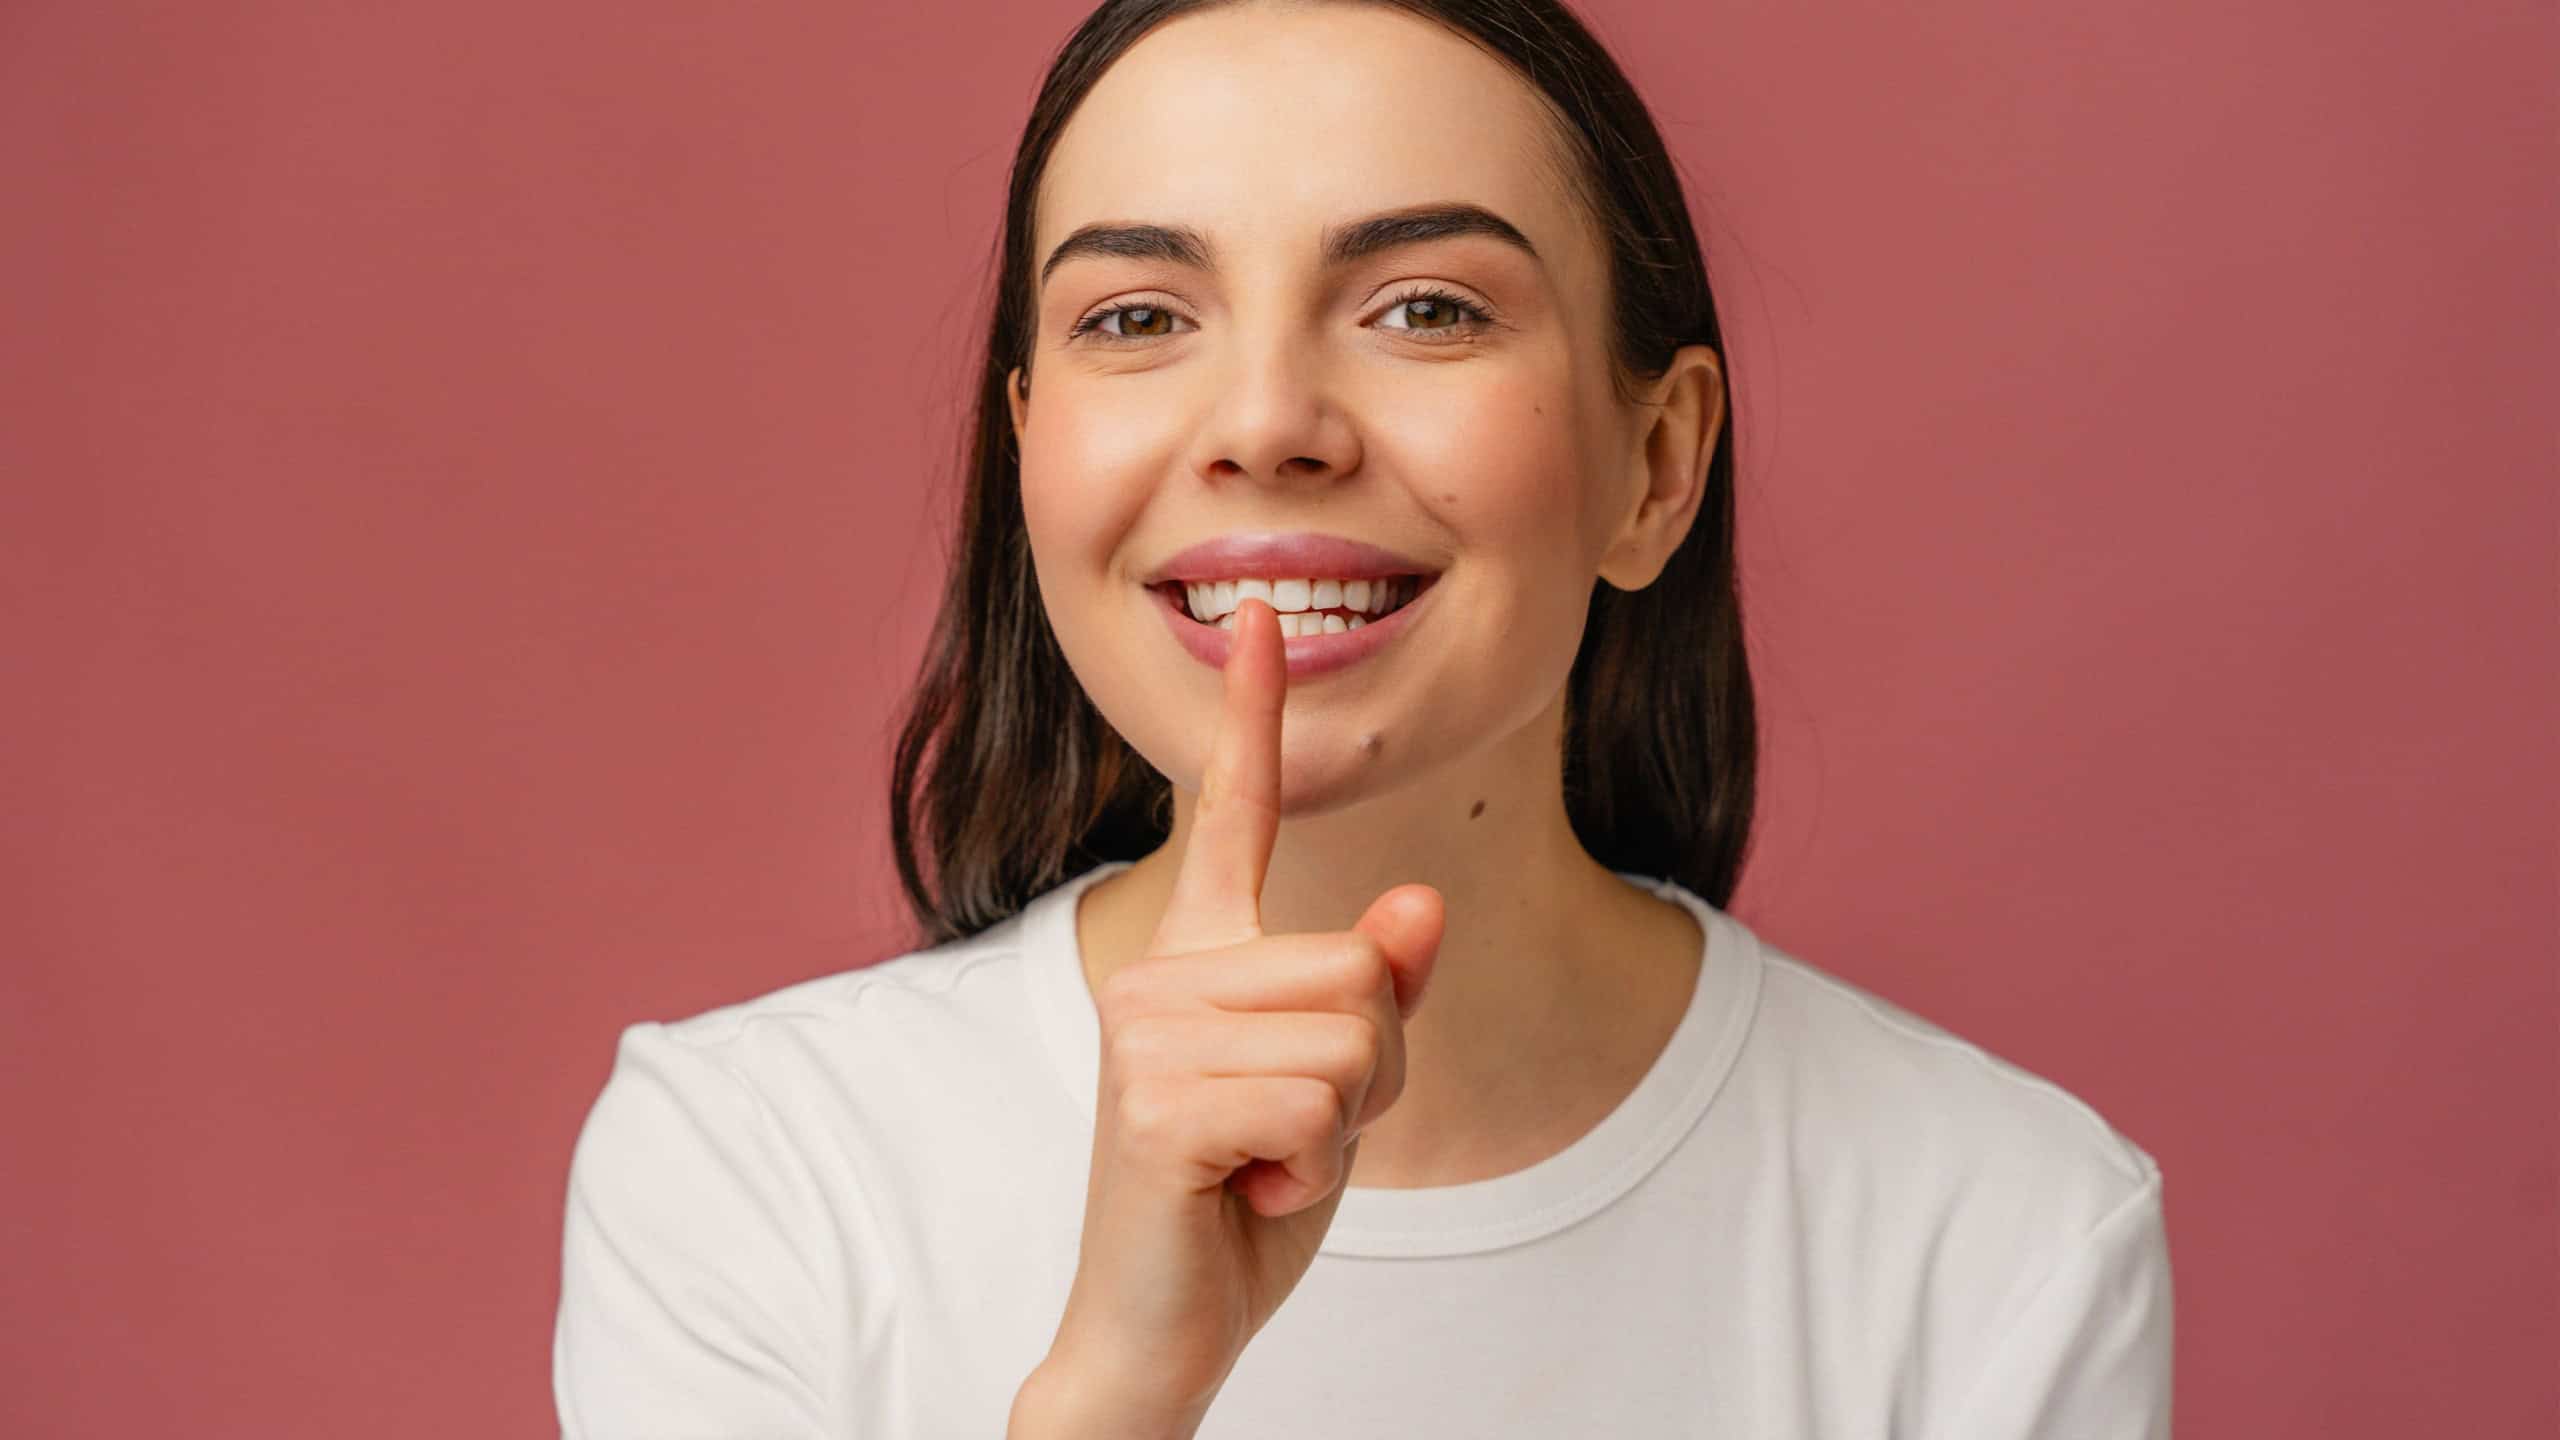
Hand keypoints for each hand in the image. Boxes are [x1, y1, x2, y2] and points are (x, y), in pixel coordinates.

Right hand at [1039, 597, 1444, 1425]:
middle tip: (1287, 1134)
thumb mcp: (1337, 1090)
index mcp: (1200, 953)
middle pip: (1363, 966)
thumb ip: (1378, 996)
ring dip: (1341, 1128)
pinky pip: (1319, 1107)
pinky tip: (1243, 1196)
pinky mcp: (1155, 1102)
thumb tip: (1419, 906)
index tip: (1260, 613)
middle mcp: (1161, 971)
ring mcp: (1148, 1031)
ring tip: (1262, 1163)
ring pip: (1354, 1034)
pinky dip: (1309, 1175)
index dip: (1252, 712)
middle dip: (1369, 1071)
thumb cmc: (1243, 1198)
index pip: (1231, 812)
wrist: (1156, 1326)